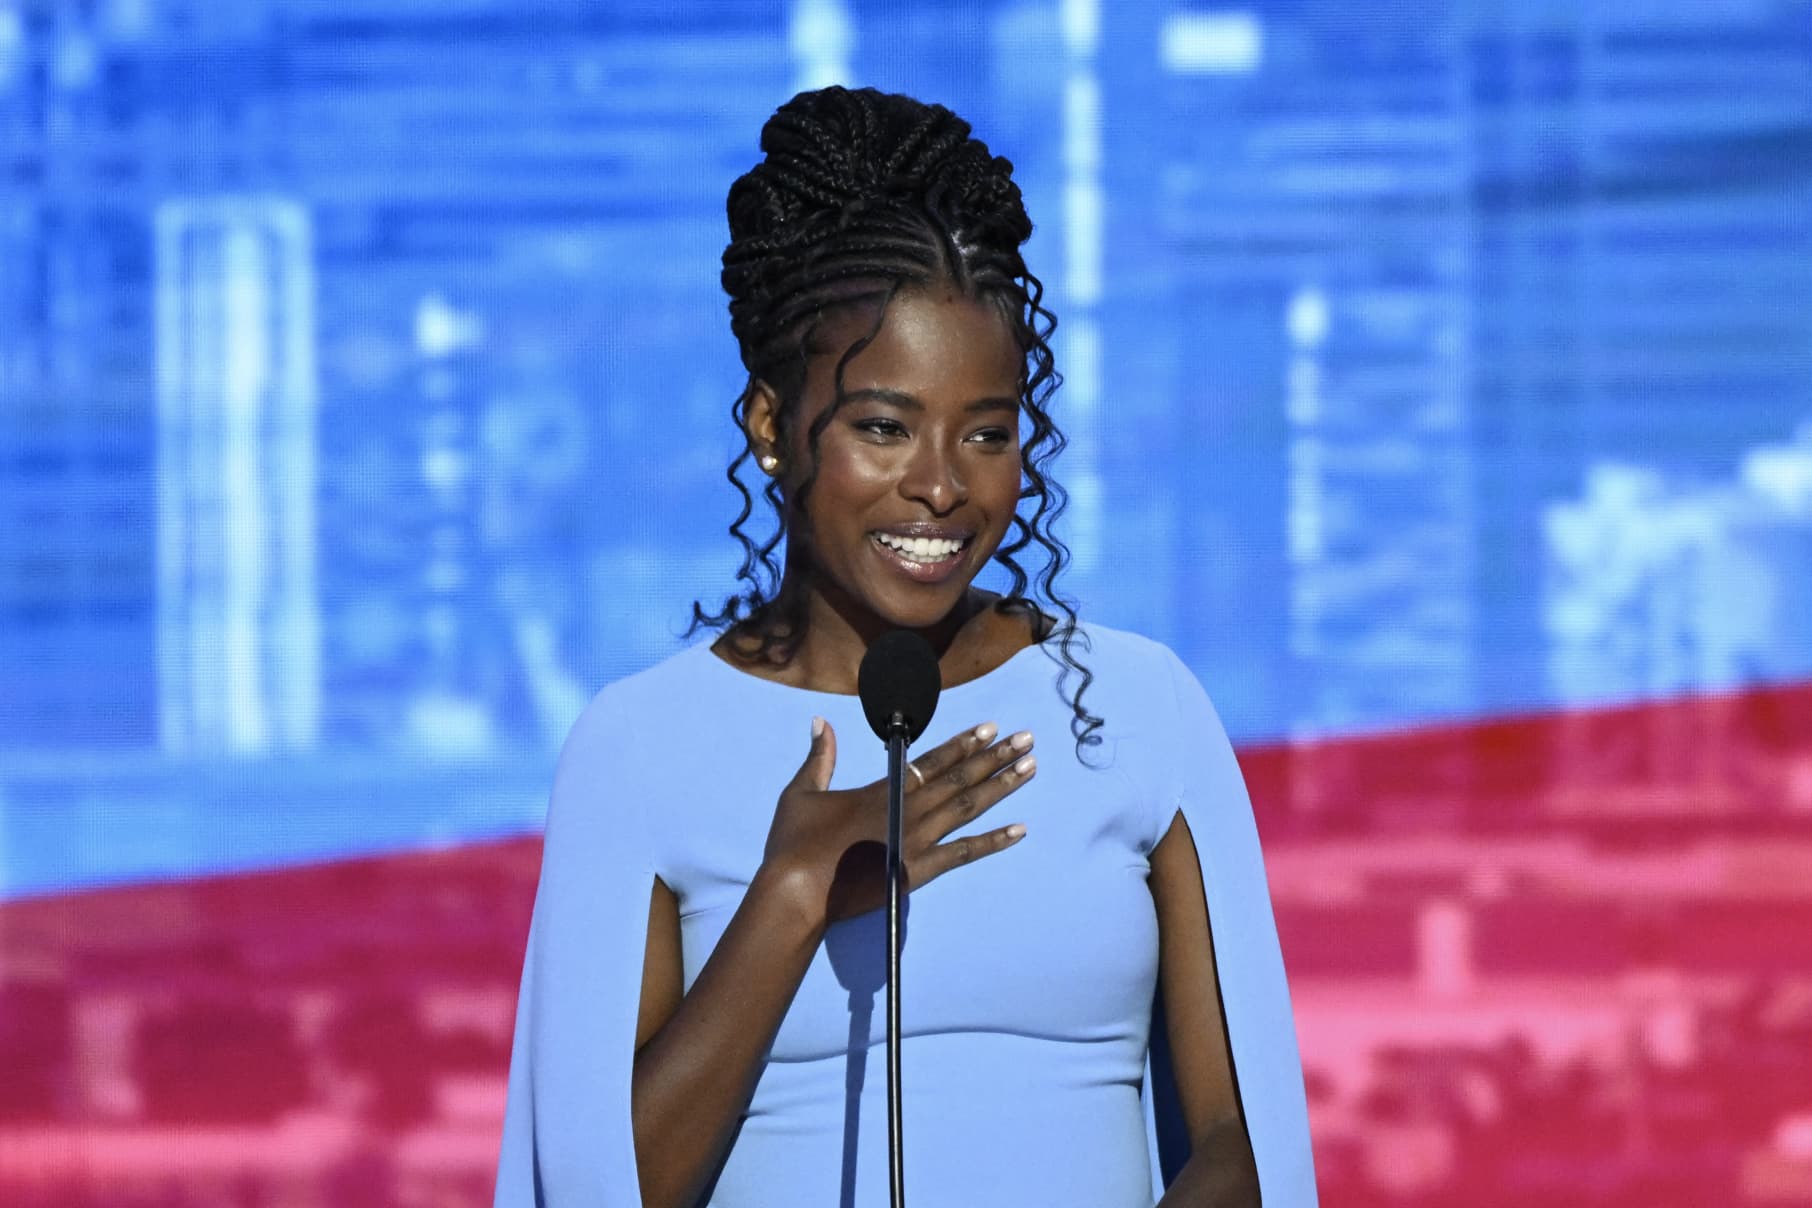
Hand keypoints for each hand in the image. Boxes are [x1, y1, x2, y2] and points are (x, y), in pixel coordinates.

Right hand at [761, 718, 1035, 928]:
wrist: (797, 893)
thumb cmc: (794, 844)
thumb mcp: (802, 793)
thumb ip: (820, 757)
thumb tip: (820, 722)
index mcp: (882, 789)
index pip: (932, 759)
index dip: (963, 743)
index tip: (990, 728)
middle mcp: (907, 809)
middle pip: (960, 777)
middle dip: (995, 756)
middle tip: (1026, 738)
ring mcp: (916, 840)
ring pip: (968, 807)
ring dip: (1001, 786)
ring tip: (1029, 767)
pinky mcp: (918, 871)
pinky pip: (964, 853)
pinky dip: (993, 841)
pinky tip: (1019, 830)